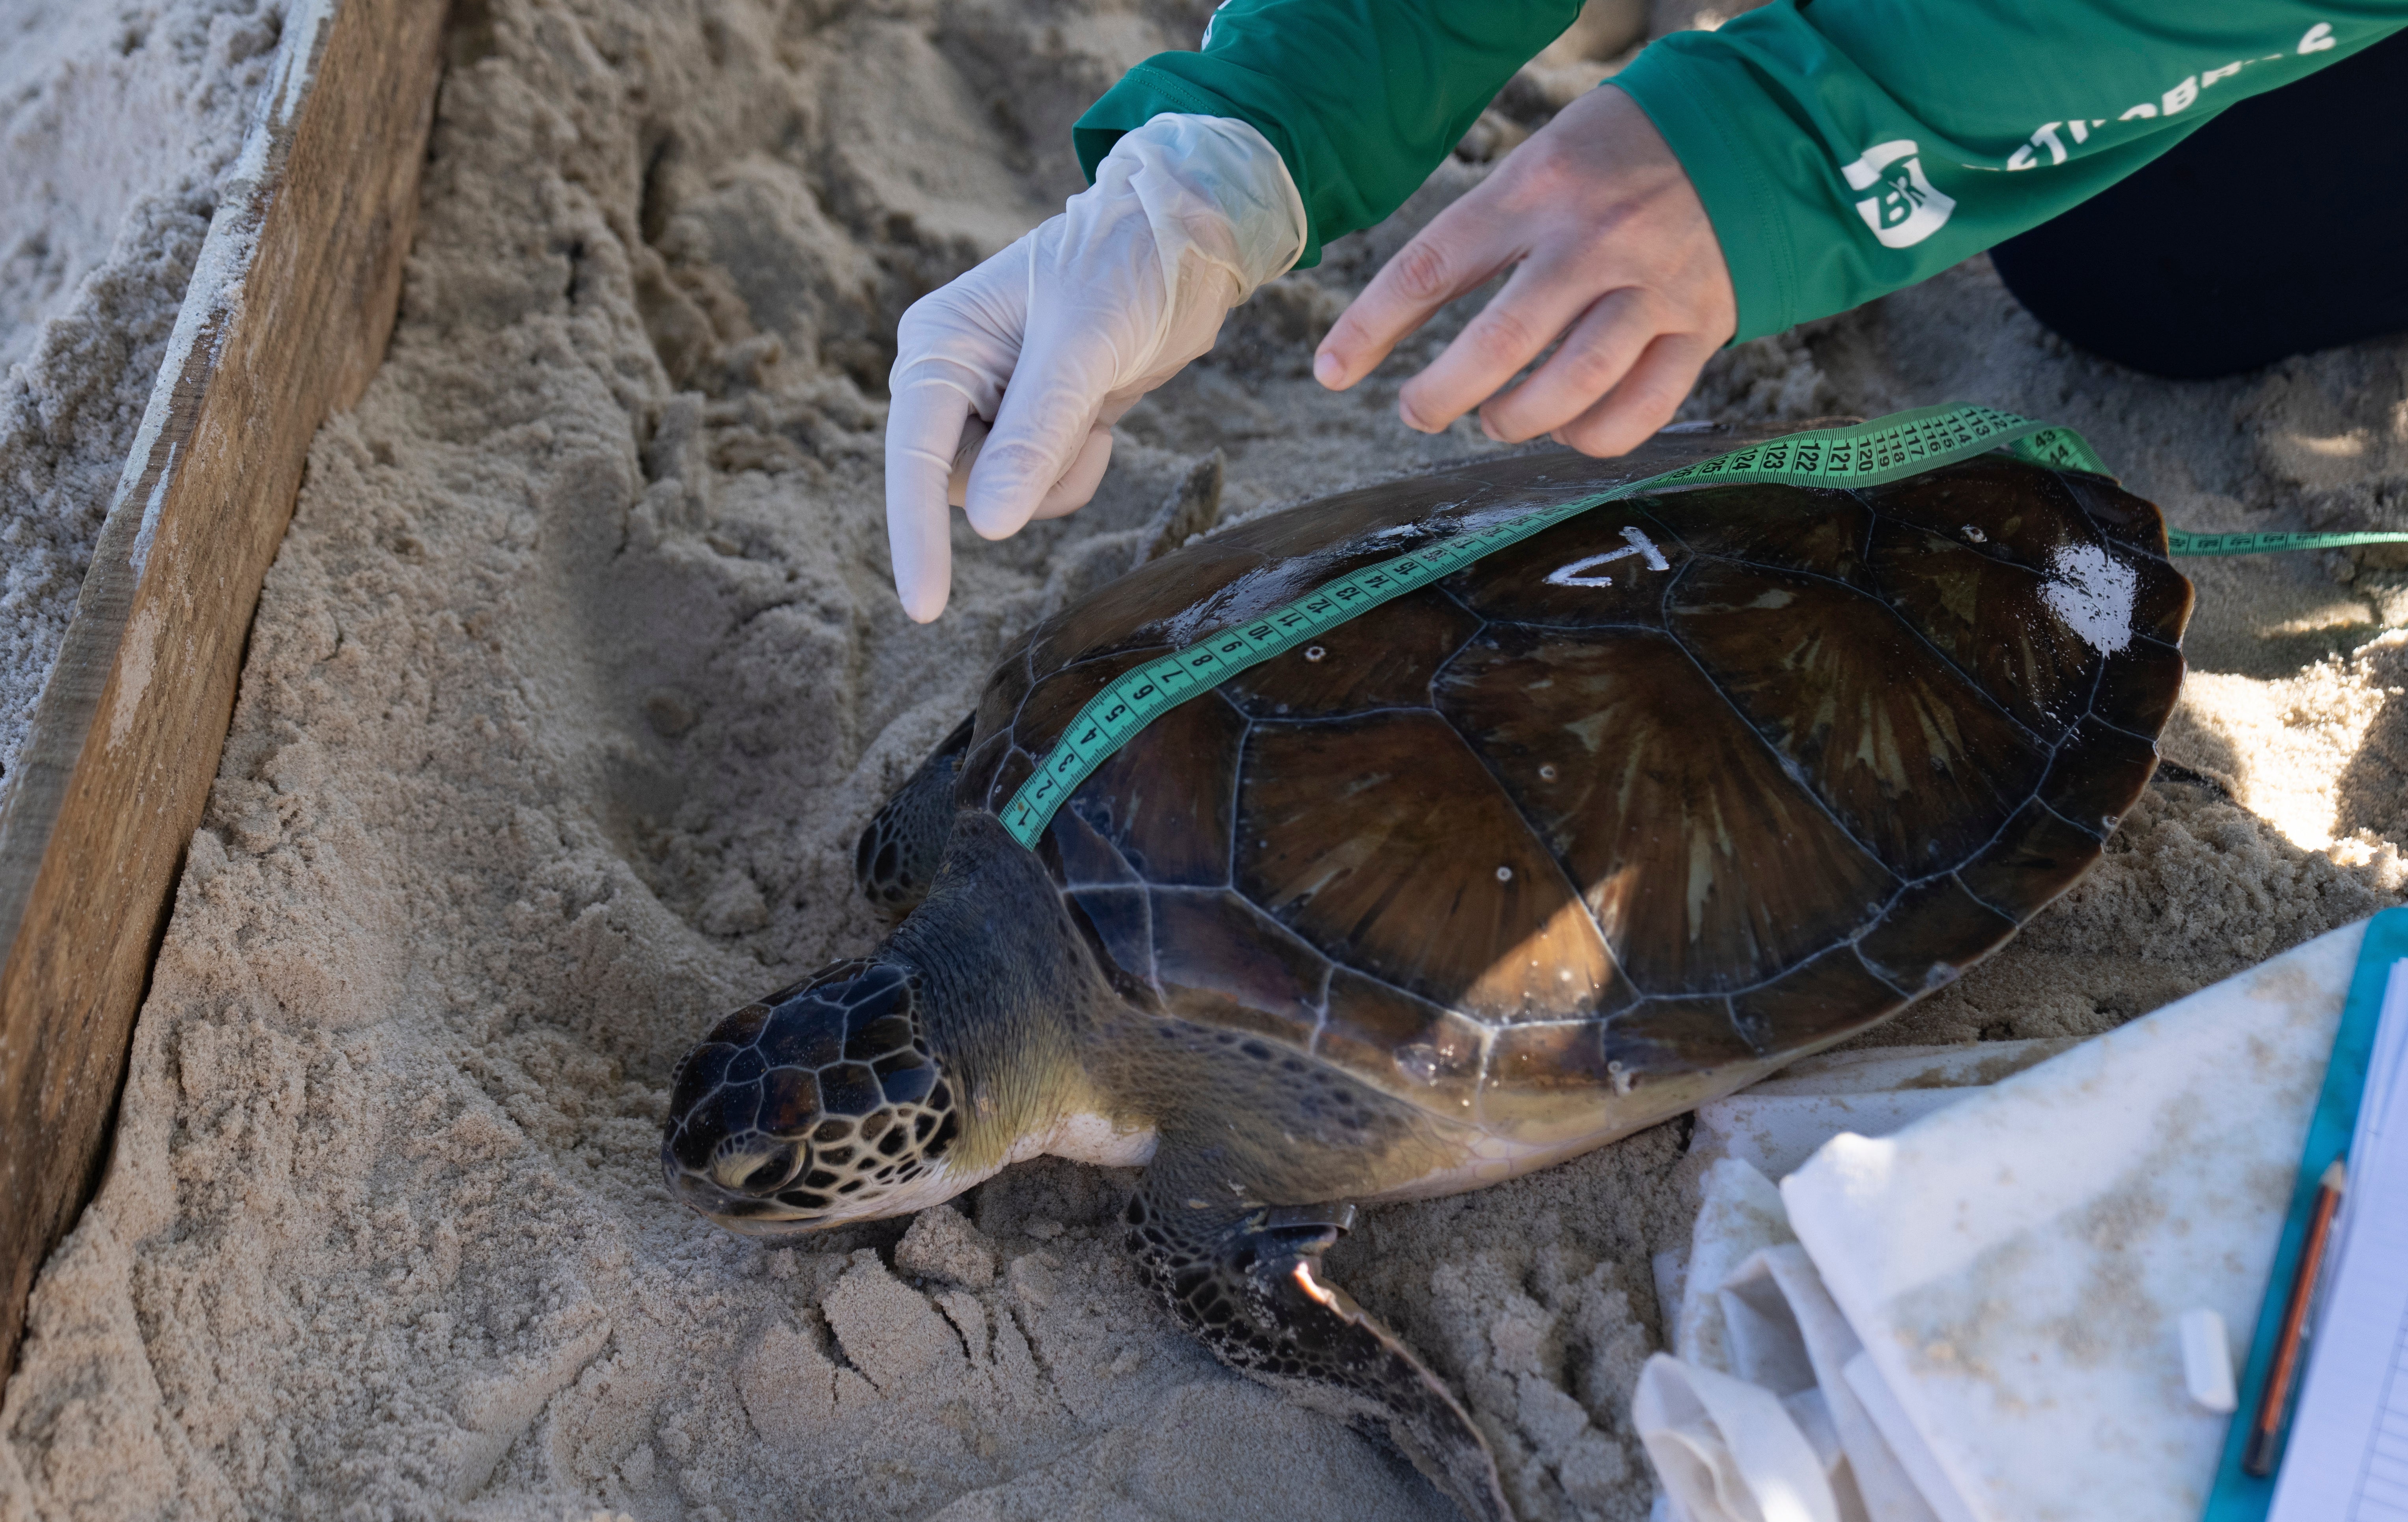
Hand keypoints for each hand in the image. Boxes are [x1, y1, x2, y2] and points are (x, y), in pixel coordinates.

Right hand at [883, 115, 1303, 621]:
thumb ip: (1036, 434)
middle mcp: (949, 377)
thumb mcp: (1085, 346)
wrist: (1184, 241)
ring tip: (1096, 408)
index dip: (916, 535)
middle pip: (956, 484)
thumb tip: (987, 524)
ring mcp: (989, 405)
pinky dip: (1075, 468)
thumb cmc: (1129, 265)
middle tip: (1084, 417)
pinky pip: (1038, 486)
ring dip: (1057, 472)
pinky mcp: (1030, 424)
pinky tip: (1101, 417)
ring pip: (1000, 495)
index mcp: (939, 344)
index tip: (925, 608)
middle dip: (1027, 474)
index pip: (912, 456)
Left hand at [1313, 86, 1735, 456]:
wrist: (1745, 132)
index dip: (1370, 326)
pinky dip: (1590, 435)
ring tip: (1492, 419)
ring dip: (1514, 419)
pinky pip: (1640, 410)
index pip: (1432, 266)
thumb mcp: (1541, 159)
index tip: (1331, 370)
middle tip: (1417, 411)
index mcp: (1537, 188)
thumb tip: (1410, 310)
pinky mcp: (1701, 326)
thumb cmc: (1616, 156)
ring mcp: (1653, 286)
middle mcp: (1593, 239)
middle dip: (1440, 395)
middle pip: (1499, 344)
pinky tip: (1566, 427)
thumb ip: (1485, 229)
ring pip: (1570, 386)